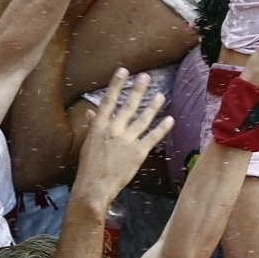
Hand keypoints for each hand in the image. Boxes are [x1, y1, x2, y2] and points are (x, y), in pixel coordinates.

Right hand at [73, 69, 173, 209]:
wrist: (94, 186)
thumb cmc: (89, 166)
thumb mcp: (88, 142)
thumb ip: (93, 124)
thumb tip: (92, 111)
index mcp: (99, 126)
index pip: (109, 100)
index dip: (116, 84)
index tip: (123, 70)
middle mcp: (114, 130)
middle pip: (129, 105)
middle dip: (138, 90)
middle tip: (146, 77)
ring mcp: (127, 140)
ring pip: (144, 119)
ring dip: (153, 106)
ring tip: (160, 96)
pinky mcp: (138, 152)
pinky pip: (153, 136)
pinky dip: (162, 127)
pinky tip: (170, 119)